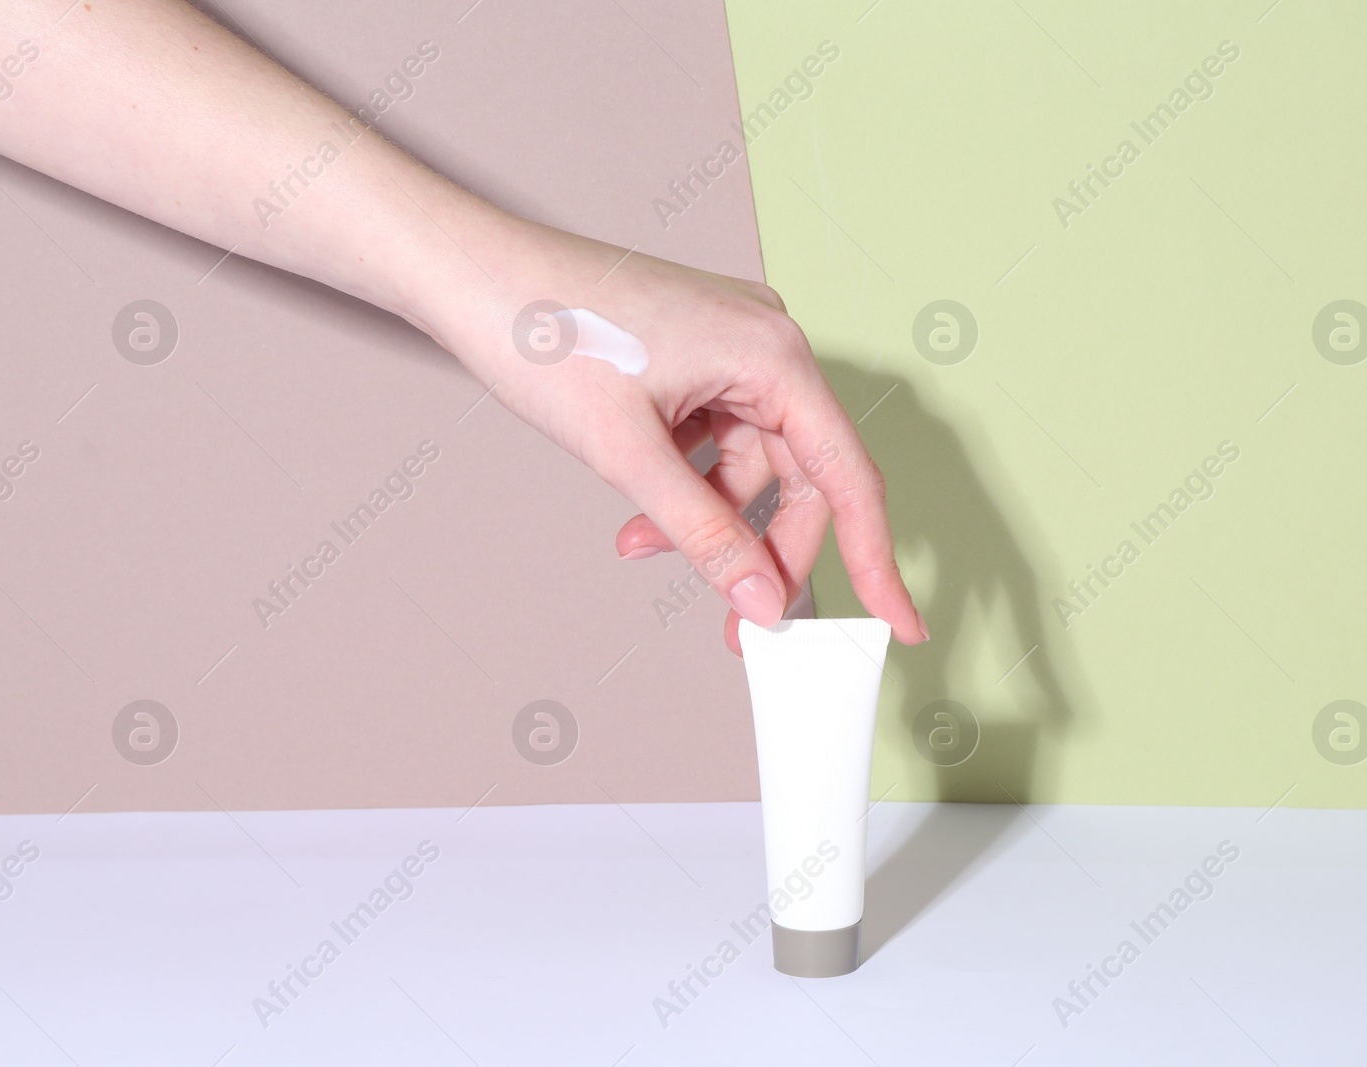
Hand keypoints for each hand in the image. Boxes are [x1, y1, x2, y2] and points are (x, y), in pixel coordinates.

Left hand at [416, 216, 928, 653]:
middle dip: (764, 551)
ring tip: (642, 548)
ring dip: (708, 520)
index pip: (847, 475)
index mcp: (773, 352)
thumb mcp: (629, 454)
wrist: (467, 271)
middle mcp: (765, 343)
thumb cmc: (544, 333)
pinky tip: (639, 517)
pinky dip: (685, 486)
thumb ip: (704, 535)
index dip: (875, 558)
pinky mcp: (695, 356)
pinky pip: (714, 441)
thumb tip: (762, 600)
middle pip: (800, 478)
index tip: (899, 622)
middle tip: (738, 620)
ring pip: (750, 466)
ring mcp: (730, 347)